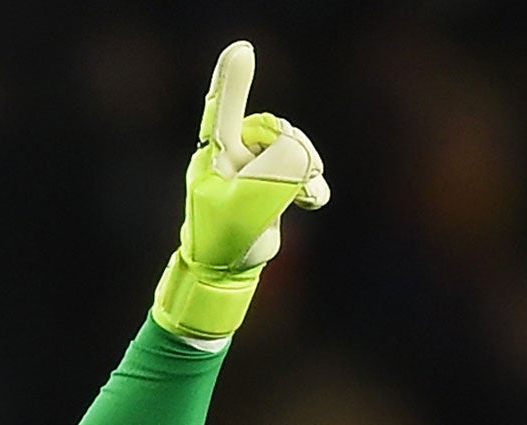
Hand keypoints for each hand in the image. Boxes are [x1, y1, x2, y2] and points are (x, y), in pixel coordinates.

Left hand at [152, 40, 329, 339]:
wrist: (227, 271)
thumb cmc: (226, 238)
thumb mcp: (251, 203)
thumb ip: (279, 170)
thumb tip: (302, 155)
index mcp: (215, 154)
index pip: (223, 111)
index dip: (232, 81)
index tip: (241, 50)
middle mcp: (233, 153)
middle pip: (276, 128)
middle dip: (292, 150)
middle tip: (292, 186)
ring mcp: (254, 166)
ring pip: (293, 146)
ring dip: (304, 170)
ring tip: (300, 198)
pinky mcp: (271, 182)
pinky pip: (301, 168)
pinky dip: (311, 185)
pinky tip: (311, 201)